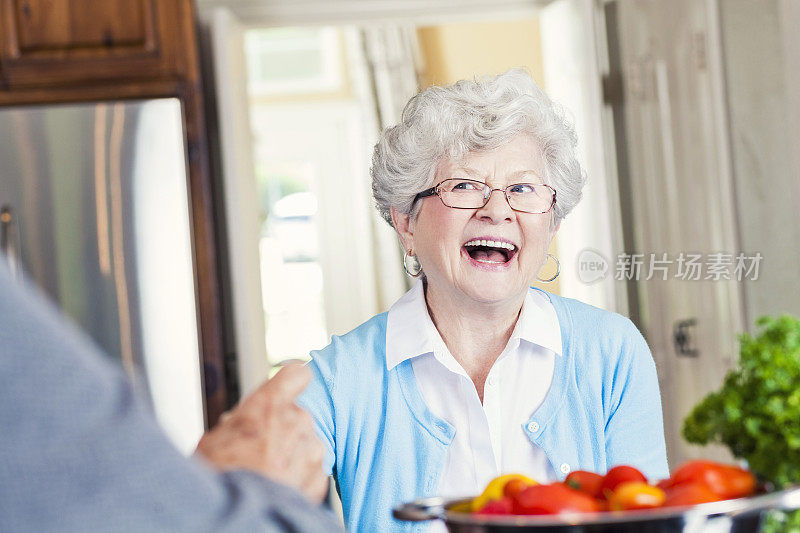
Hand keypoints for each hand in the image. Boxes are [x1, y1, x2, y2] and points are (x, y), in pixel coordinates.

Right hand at [195, 363, 327, 502]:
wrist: (238, 518)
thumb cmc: (221, 478)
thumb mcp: (215, 439)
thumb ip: (238, 420)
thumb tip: (241, 418)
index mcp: (270, 404)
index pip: (297, 374)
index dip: (292, 382)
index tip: (288, 388)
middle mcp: (296, 420)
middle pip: (297, 413)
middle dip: (283, 429)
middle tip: (261, 450)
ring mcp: (311, 447)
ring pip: (305, 441)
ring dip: (292, 454)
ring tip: (268, 473)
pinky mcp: (320, 474)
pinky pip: (312, 468)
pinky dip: (299, 477)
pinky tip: (279, 486)